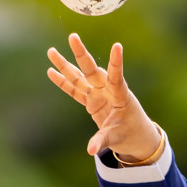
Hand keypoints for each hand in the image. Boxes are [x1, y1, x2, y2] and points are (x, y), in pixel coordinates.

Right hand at [46, 33, 159, 159]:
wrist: (135, 136)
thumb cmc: (131, 134)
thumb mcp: (118, 138)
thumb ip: (103, 140)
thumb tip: (91, 150)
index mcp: (120, 96)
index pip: (116, 77)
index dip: (116, 63)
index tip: (117, 46)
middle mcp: (107, 91)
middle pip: (91, 70)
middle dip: (81, 54)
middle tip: (72, 36)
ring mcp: (98, 95)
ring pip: (79, 77)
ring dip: (65, 65)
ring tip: (51, 51)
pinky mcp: (91, 102)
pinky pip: (74, 91)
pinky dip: (63, 83)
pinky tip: (51, 71)